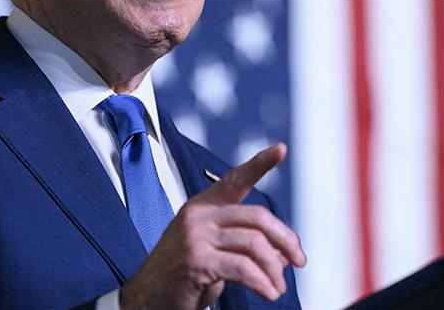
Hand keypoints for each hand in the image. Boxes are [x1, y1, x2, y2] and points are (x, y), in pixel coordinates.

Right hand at [119, 143, 306, 308]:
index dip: (260, 164)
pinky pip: (243, 268)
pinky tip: (268, 293)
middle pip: (257, 217)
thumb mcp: (215, 255)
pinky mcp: (196, 260)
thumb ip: (246, 247)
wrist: (145, 300)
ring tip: (278, 287)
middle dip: (285, 239)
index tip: (281, 149)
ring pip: (254, 243)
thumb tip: (285, 253)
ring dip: (274, 269)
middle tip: (299, 261)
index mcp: (203, 207)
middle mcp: (199, 215)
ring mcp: (195, 236)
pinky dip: (262, 282)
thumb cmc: (180, 277)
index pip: (235, 179)